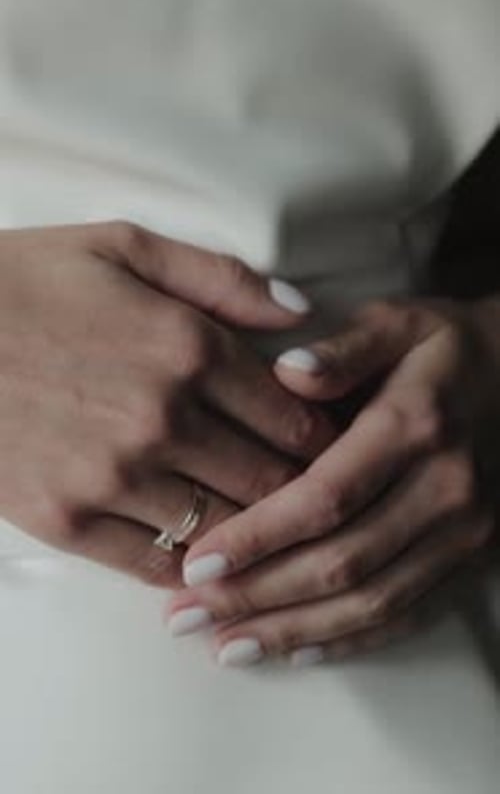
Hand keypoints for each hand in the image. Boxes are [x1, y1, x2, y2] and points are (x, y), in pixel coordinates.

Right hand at [0, 221, 333, 585]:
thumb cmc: (26, 281)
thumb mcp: (124, 246)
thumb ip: (222, 278)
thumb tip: (302, 313)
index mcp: (188, 347)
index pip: (297, 418)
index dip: (331, 440)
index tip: (340, 449)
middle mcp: (162, 418)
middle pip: (273, 482)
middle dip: (305, 492)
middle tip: (318, 497)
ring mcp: (113, 477)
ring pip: (225, 529)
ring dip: (254, 535)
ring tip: (270, 531)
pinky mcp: (66, 520)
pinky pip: (155, 565)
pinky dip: (190, 566)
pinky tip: (203, 554)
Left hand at [170, 299, 498, 663]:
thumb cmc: (444, 348)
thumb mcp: (398, 322)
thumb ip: (344, 348)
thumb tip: (289, 371)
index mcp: (415, 425)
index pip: (326, 496)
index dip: (259, 536)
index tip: (197, 562)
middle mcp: (445, 488)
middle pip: (342, 561)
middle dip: (258, 595)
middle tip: (186, 614)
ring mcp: (464, 532)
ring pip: (371, 601)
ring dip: (292, 630)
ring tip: (223, 645)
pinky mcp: (469, 557)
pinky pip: (407, 614)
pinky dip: (348, 640)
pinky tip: (292, 650)